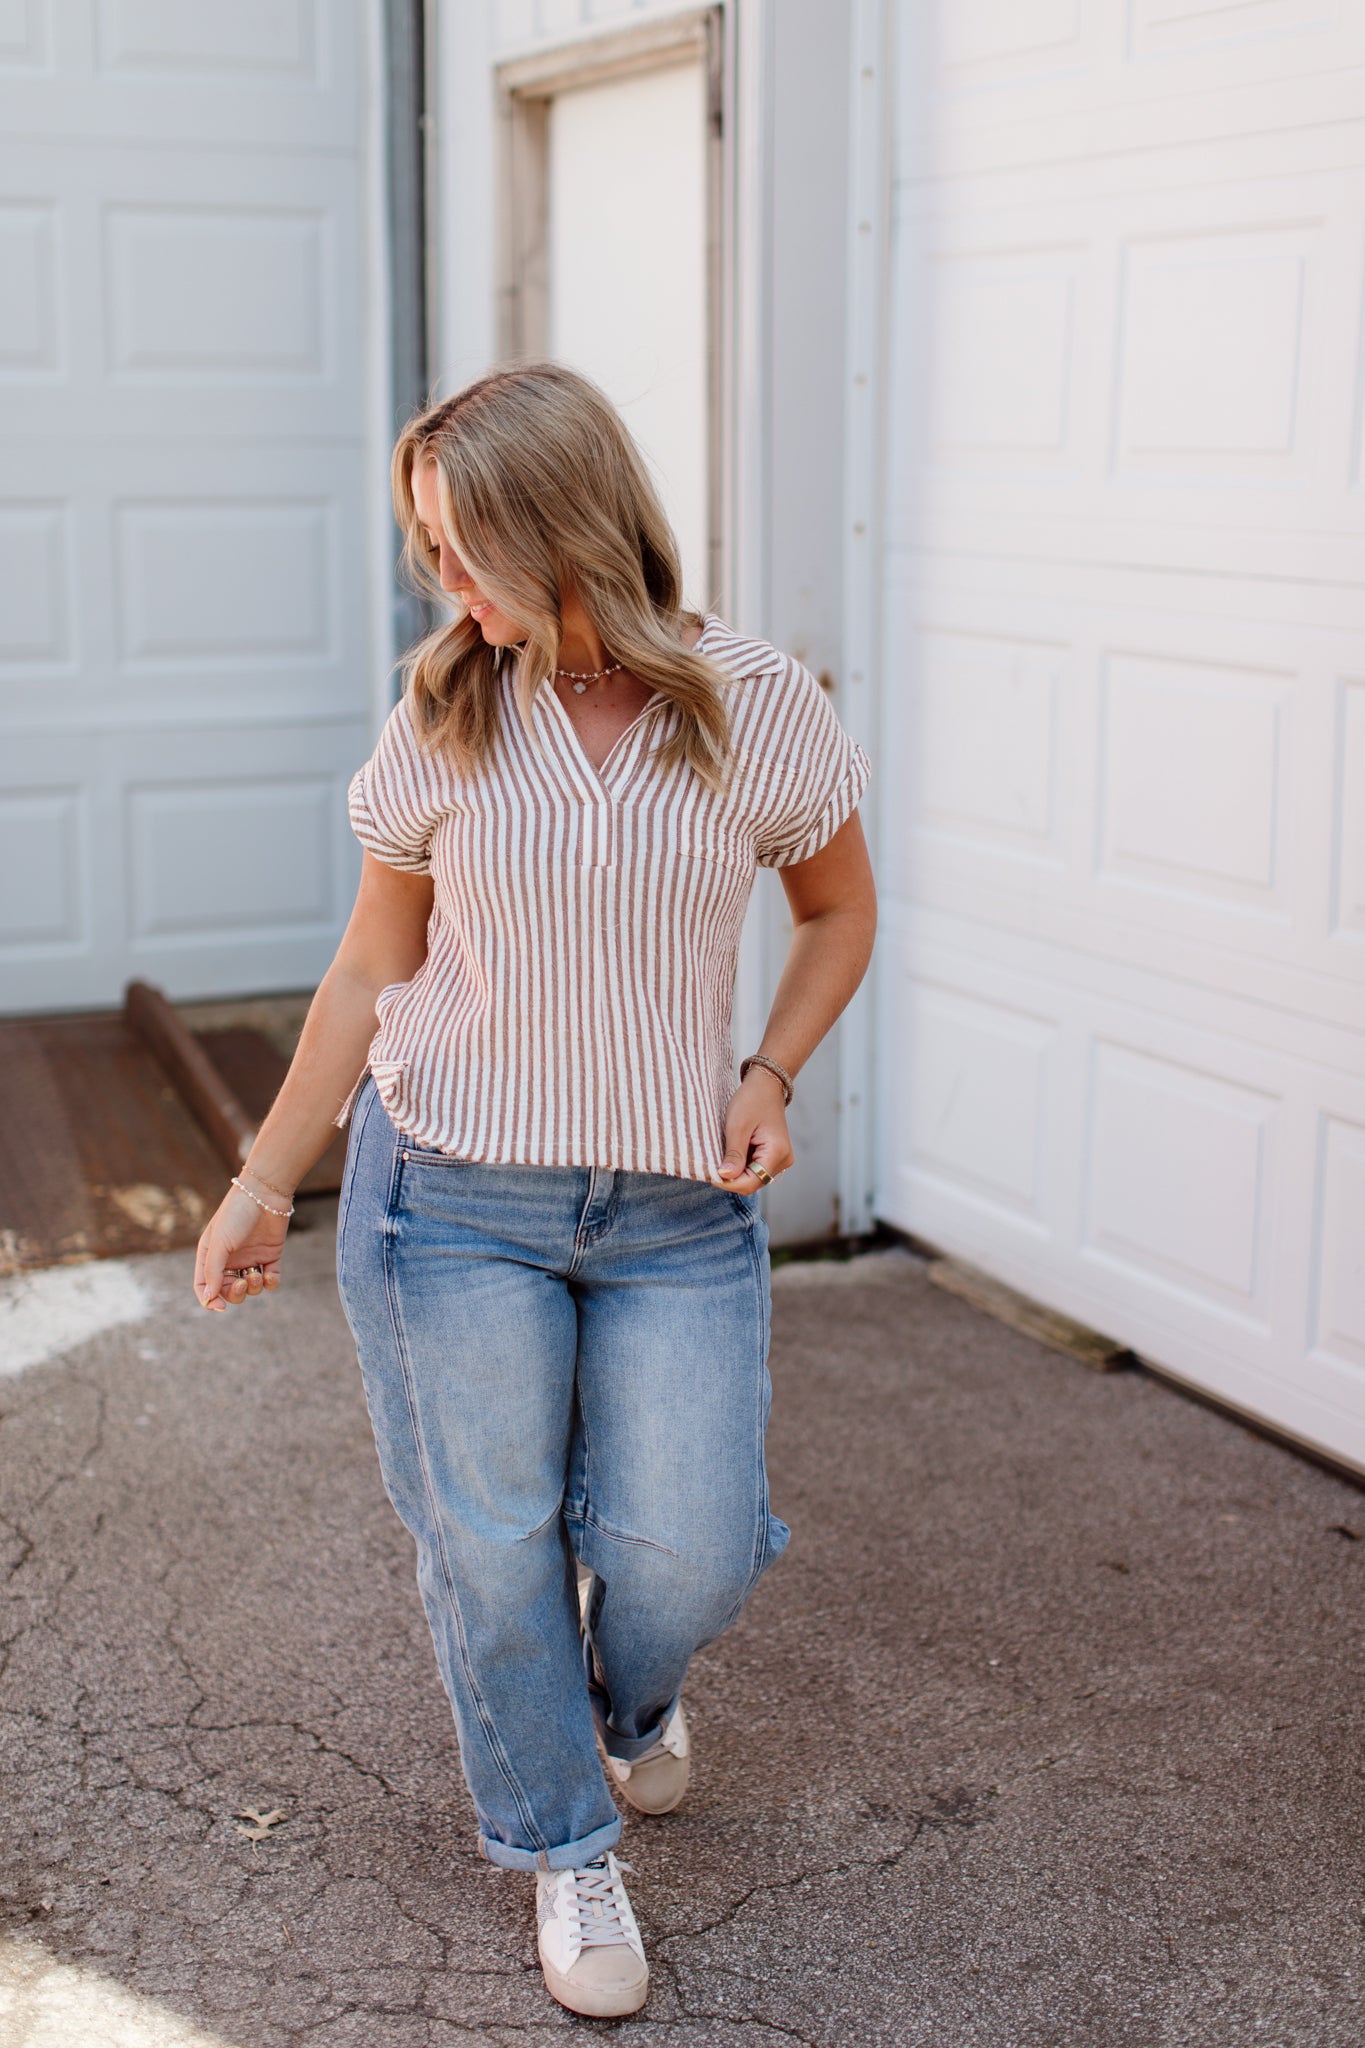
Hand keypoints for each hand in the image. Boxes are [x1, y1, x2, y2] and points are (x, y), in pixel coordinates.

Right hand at [194, 1183, 289, 1312]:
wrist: (265, 1192)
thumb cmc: (236, 1214)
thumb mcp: (219, 1243)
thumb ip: (213, 1272)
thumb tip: (208, 1299)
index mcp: (210, 1254)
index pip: (205, 1286)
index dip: (210, 1300)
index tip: (219, 1307)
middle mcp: (230, 1259)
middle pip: (229, 1290)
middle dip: (236, 1294)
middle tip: (244, 1284)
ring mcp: (250, 1258)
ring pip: (251, 1287)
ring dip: (254, 1288)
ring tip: (257, 1274)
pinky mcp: (270, 1255)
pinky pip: (270, 1279)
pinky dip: (270, 1283)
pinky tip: (269, 1276)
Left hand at [712, 1067, 794, 1194]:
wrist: (766, 1085)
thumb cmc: (751, 1100)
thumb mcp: (737, 1127)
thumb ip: (734, 1155)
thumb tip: (725, 1177)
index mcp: (777, 1153)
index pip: (751, 1183)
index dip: (729, 1182)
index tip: (711, 1173)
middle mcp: (783, 1160)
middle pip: (753, 1182)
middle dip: (732, 1177)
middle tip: (714, 1163)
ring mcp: (780, 1158)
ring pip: (753, 1177)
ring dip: (736, 1170)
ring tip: (725, 1153)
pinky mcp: (775, 1156)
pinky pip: (755, 1168)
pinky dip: (742, 1164)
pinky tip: (734, 1150)